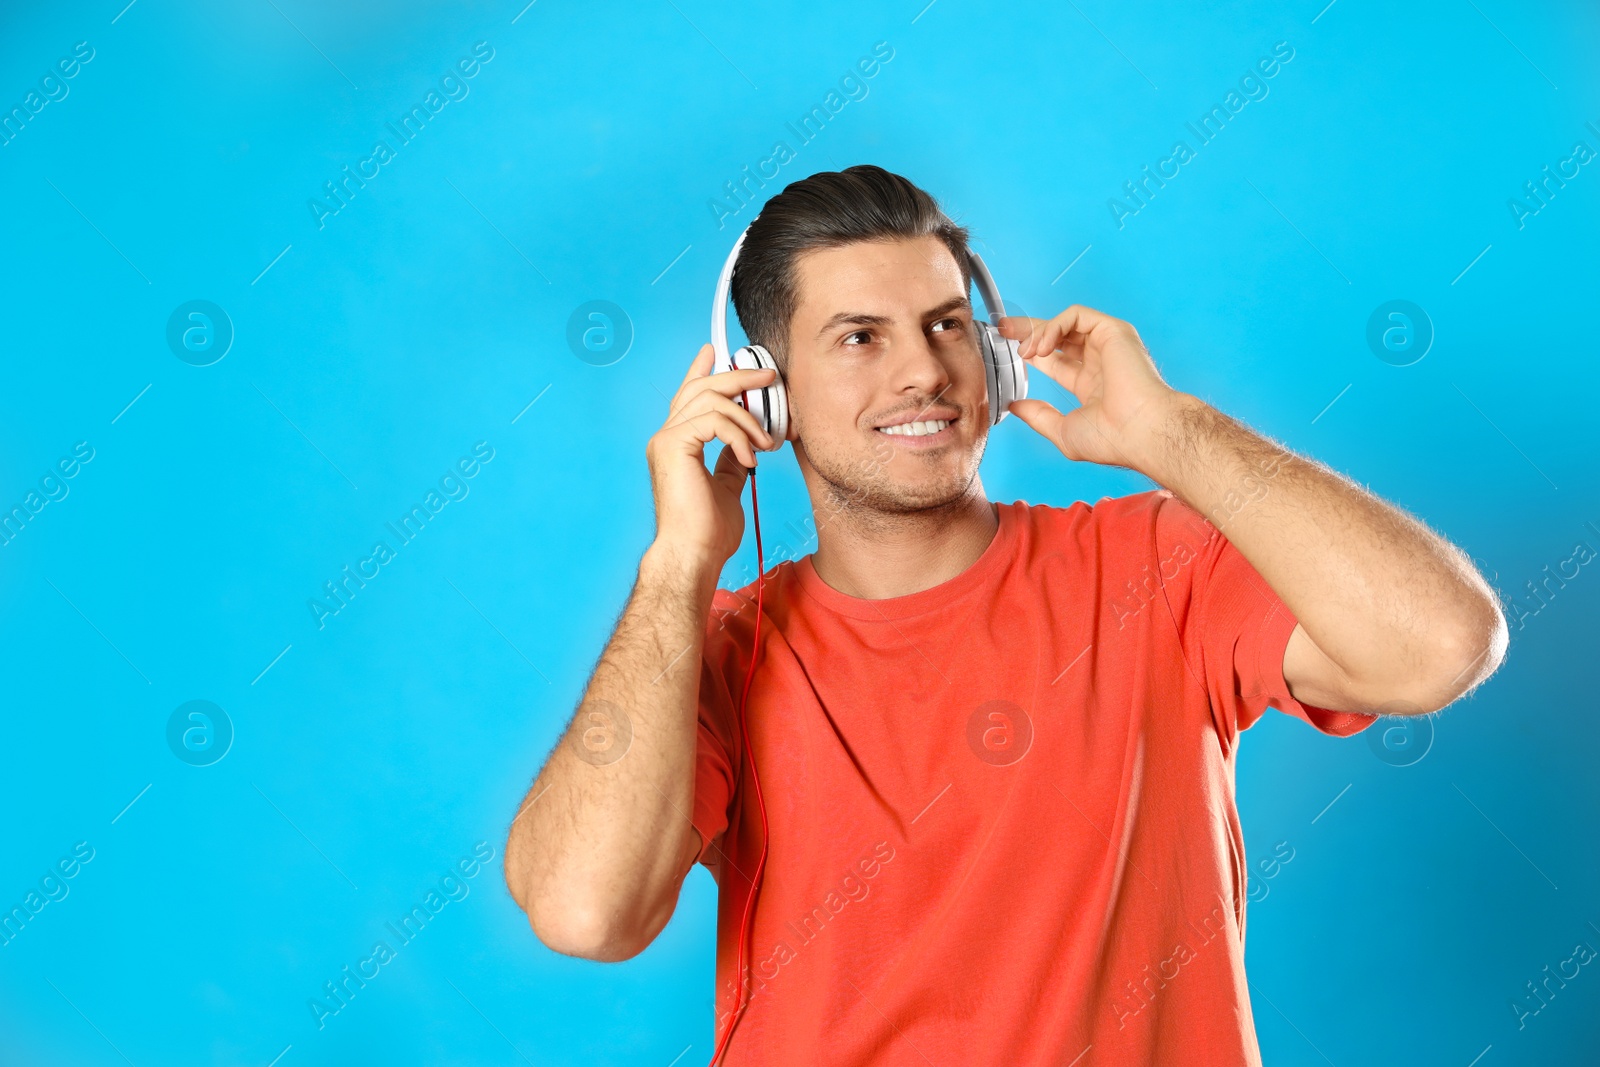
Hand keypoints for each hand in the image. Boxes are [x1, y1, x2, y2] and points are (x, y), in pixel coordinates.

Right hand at [645, 343, 776, 566]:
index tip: (715, 352)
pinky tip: (750, 457)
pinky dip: (739, 435)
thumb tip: (745, 445)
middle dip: (738, 378)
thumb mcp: (727, 486)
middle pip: (701, 389)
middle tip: (769, 377)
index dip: (700, 370)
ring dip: (748, 418)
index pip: (687, 397)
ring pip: (711, 400)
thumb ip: (730, 461)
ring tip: (766, 443)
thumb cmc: (708, 531)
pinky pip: (714, 420)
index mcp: (676, 445)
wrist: (694, 553)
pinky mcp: (673, 444)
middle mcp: (665, 436)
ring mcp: (665, 439)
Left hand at [999, 305, 1186, 472]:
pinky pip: (1077, 315)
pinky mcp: (1113, 331)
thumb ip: (1039, 416)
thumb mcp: (1063, 430)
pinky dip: (1054, 326)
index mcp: (1090, 384)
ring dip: (1039, 331)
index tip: (1007, 348)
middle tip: (1003, 330)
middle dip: (1028, 331)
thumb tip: (1016, 406)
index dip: (1031, 352)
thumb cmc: (1112, 439)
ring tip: (1024, 350)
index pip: (1055, 360)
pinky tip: (1042, 347)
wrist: (1140, 431)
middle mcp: (1099, 362)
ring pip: (1066, 323)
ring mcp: (1107, 345)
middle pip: (1058, 337)